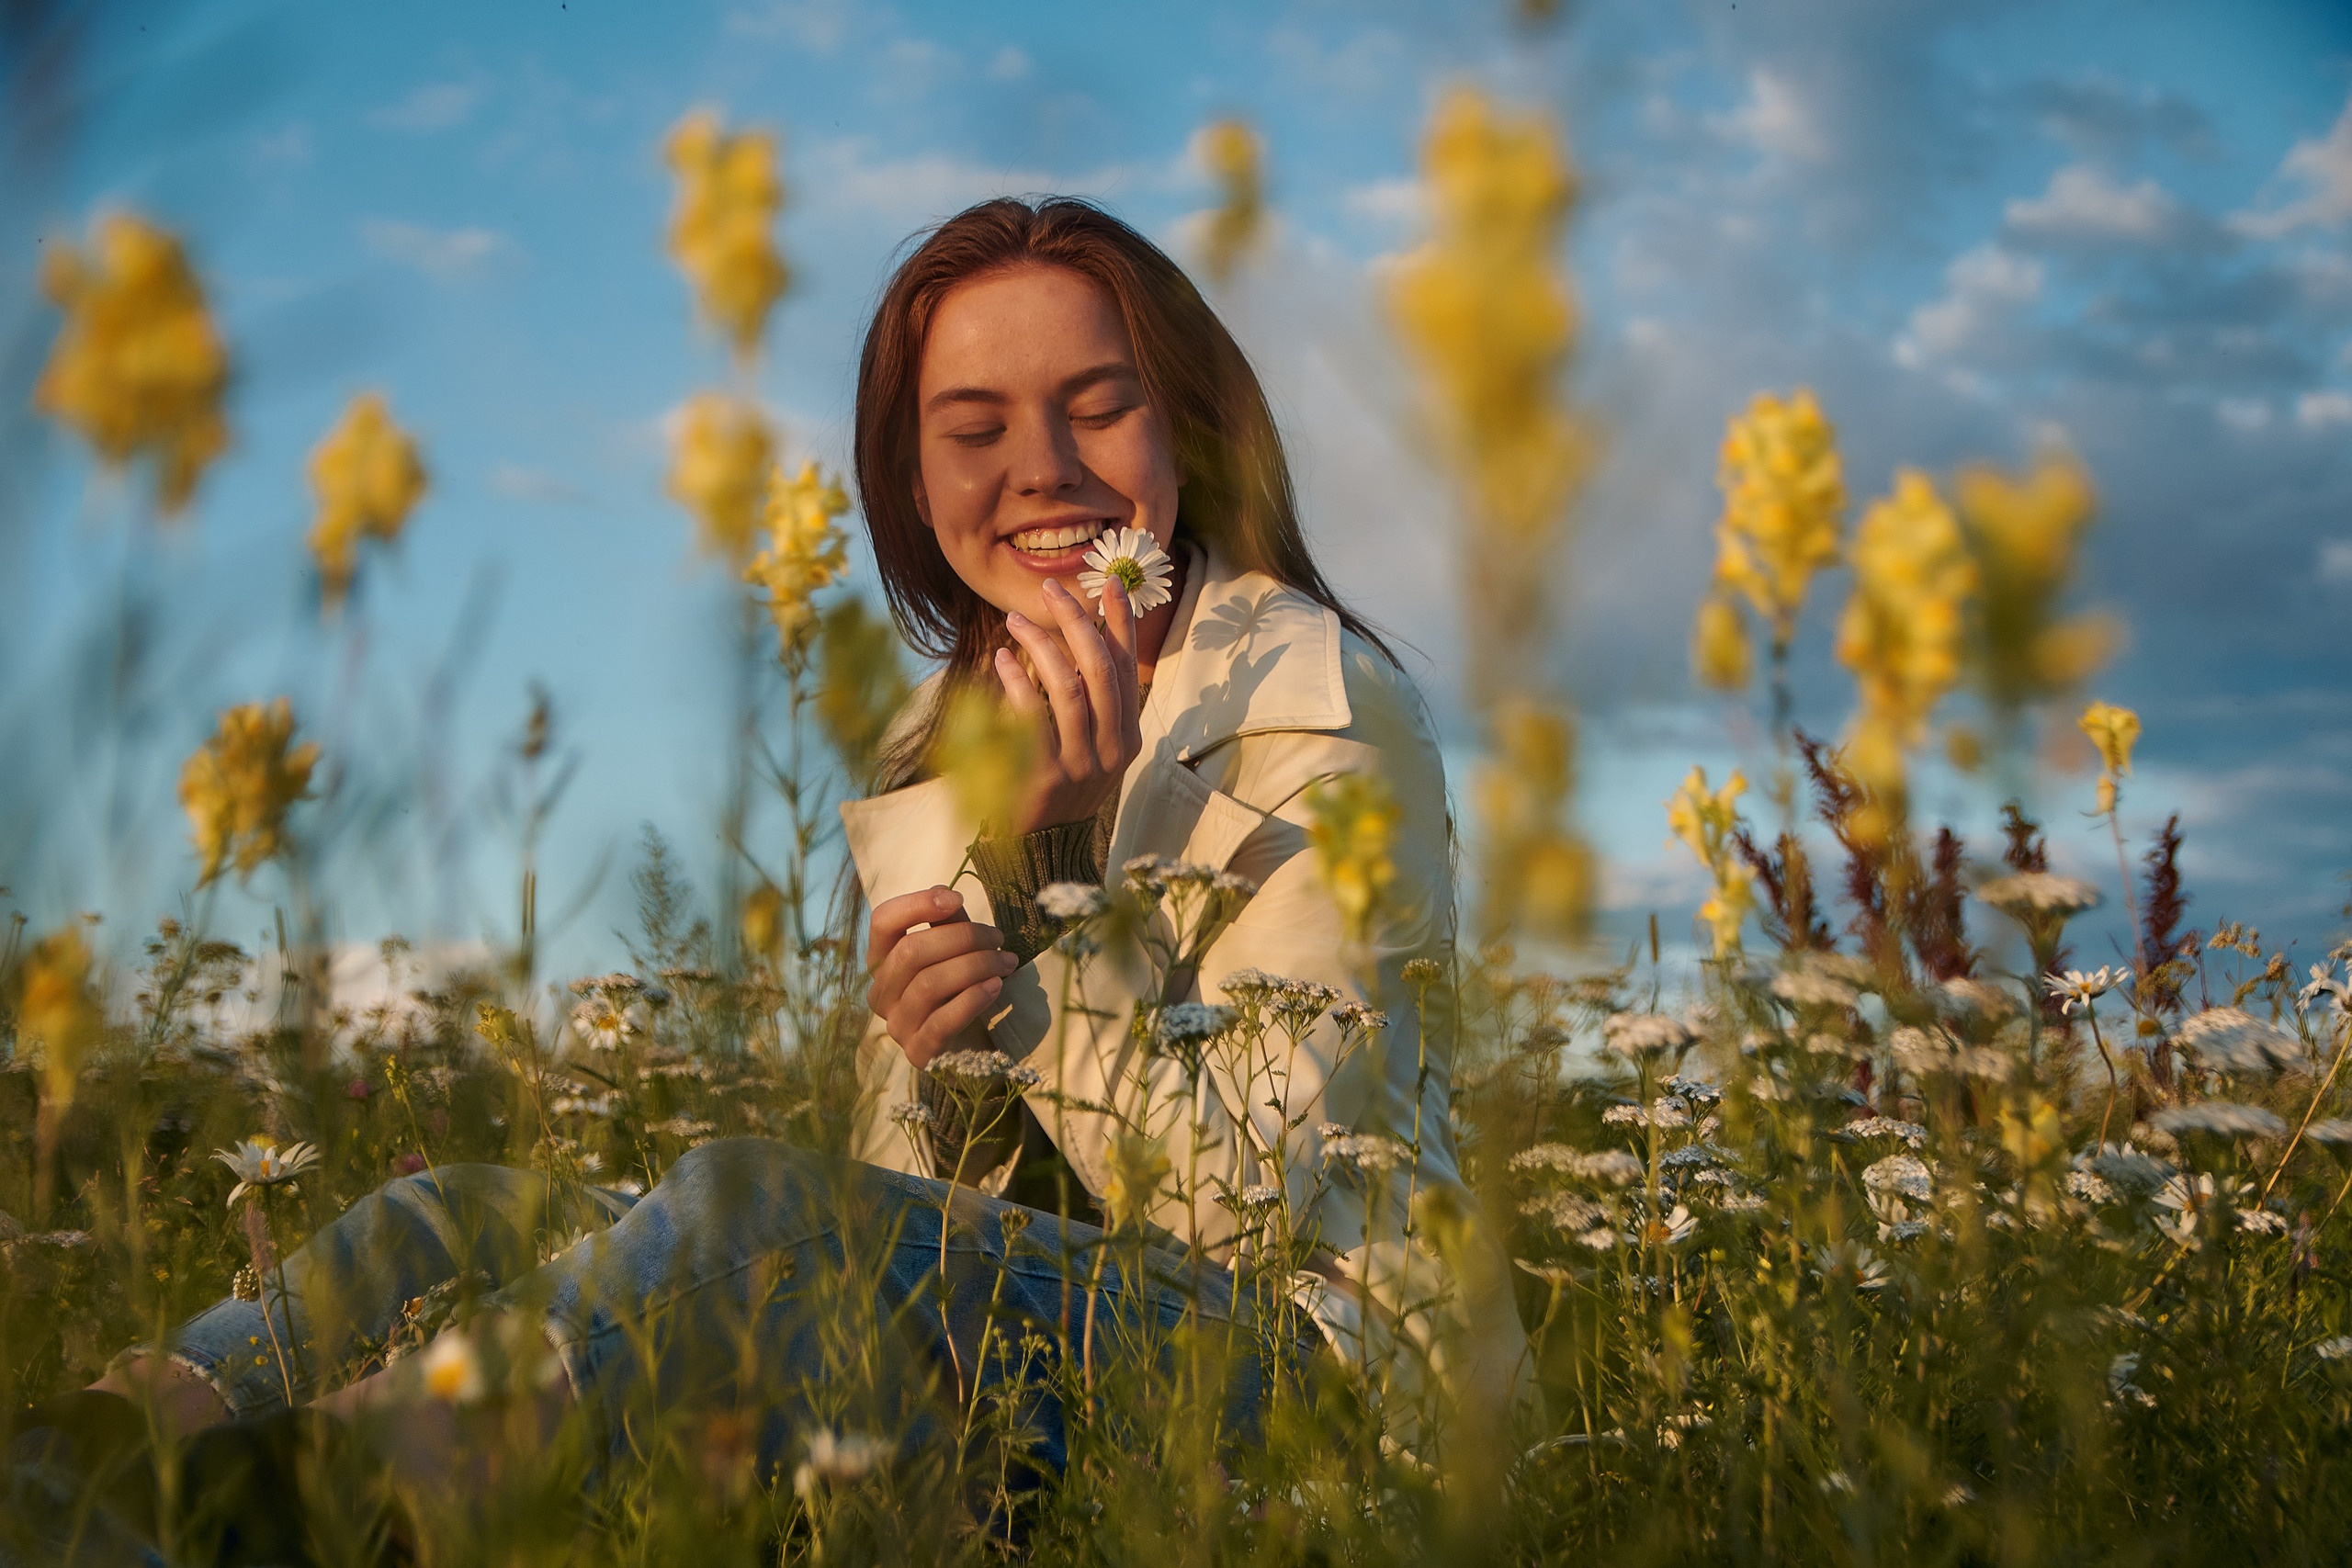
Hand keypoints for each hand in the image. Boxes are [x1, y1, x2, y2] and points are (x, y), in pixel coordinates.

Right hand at [867, 886, 1017, 1070]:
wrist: (970, 1048)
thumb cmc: (959, 991)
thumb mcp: (953, 953)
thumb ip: (947, 924)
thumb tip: (946, 894)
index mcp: (881, 961)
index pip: (882, 922)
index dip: (916, 904)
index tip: (956, 899)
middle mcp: (881, 993)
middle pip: (911, 952)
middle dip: (962, 937)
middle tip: (998, 938)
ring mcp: (897, 1025)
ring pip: (929, 984)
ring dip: (975, 966)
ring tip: (1007, 962)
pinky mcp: (918, 1052)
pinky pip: (942, 1022)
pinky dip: (972, 999)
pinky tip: (996, 986)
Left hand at [993, 575, 1141, 835]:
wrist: (1043, 850)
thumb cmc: (1061, 788)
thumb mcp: (1092, 748)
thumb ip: (1094, 704)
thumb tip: (1084, 638)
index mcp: (1129, 738)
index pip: (1127, 668)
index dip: (1121, 624)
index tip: (1110, 584)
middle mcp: (1112, 749)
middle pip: (1100, 669)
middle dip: (1077, 621)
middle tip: (1051, 591)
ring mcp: (1082, 764)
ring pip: (1069, 687)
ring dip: (1041, 644)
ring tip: (1014, 620)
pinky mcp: (1047, 776)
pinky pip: (1033, 715)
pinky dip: (1017, 681)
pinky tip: (1002, 659)